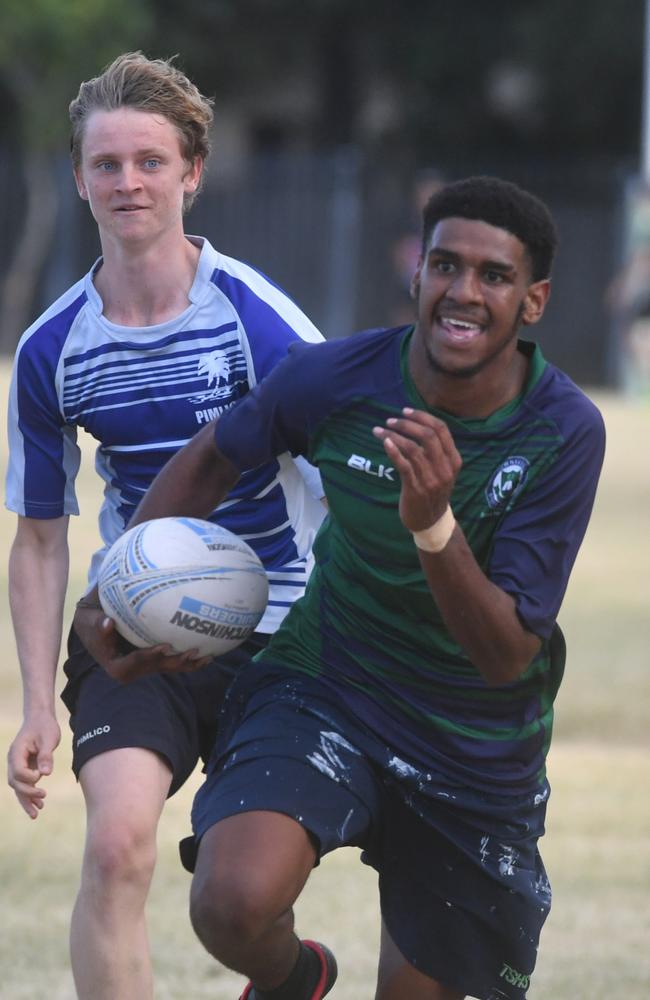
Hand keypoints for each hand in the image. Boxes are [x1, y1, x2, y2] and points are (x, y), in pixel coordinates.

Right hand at [7, 712, 60, 818]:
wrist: (40, 719)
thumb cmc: (45, 726)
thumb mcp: (49, 738)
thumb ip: (46, 755)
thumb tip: (45, 774)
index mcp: (17, 751)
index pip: (17, 772)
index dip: (29, 778)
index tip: (41, 775)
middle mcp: (14, 760)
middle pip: (14, 782)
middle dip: (27, 793)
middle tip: (43, 798)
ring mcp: (17, 765)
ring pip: (18, 787)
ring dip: (26, 800)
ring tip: (36, 813)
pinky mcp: (24, 768)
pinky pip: (24, 785)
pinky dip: (30, 794)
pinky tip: (39, 804)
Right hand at [73, 598, 210, 683]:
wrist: (94, 626)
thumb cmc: (92, 622)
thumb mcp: (91, 622)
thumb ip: (98, 625)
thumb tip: (107, 624)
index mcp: (116, 666)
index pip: (134, 663)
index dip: (149, 656)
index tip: (164, 646)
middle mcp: (132, 671)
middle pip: (156, 668)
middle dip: (175, 661)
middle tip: (192, 652)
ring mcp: (144, 668)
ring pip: (167, 668)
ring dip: (187, 664)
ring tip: (207, 657)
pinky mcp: (152, 662)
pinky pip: (171, 662)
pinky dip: (188, 660)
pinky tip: (207, 654)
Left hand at [373, 407, 461, 531]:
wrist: (430, 521)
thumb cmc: (433, 491)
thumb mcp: (442, 470)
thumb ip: (436, 451)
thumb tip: (415, 424)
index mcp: (453, 460)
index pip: (441, 429)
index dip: (422, 416)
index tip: (405, 411)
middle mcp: (445, 468)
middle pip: (428, 435)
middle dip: (406, 424)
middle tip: (390, 421)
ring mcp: (431, 479)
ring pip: (413, 448)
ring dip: (393, 436)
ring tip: (379, 430)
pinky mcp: (416, 488)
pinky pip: (404, 465)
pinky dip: (394, 451)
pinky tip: (385, 442)